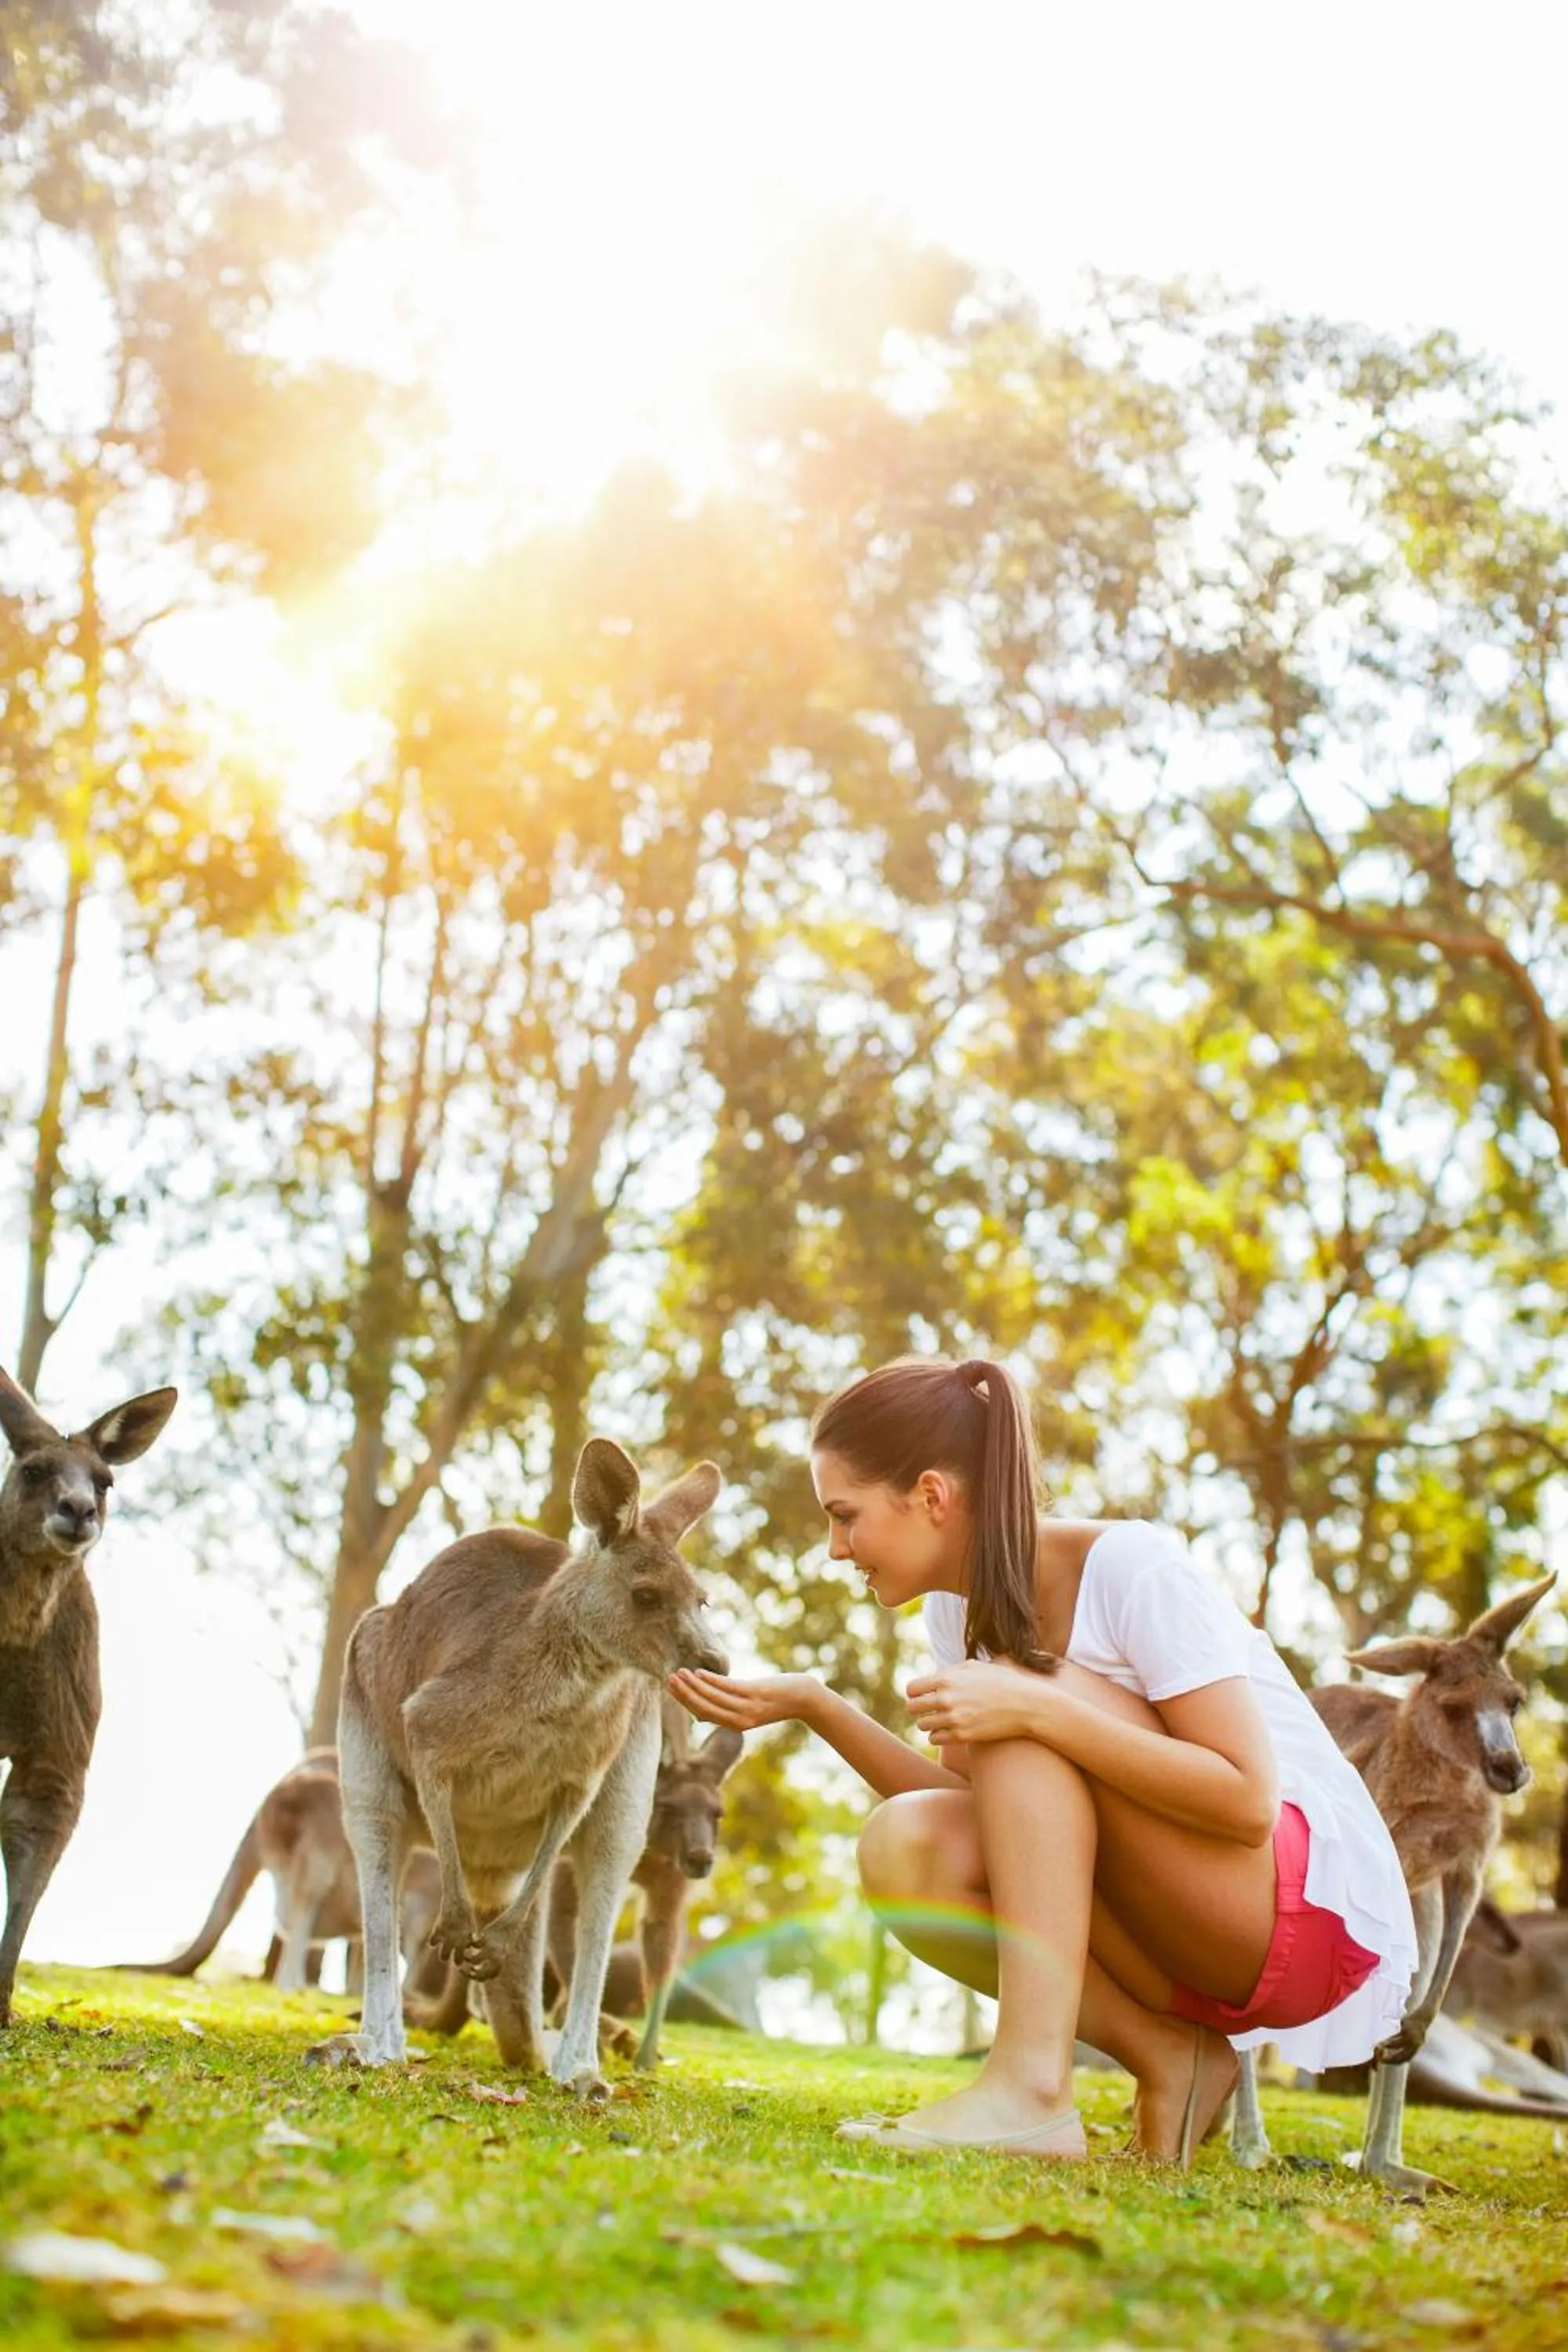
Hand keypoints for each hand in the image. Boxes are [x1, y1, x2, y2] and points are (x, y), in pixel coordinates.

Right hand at [668, 1667, 819, 1732]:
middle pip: (704, 1708)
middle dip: (684, 1694)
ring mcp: (747, 1708)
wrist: (803, 1698)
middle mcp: (739, 1720)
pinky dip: (711, 1681)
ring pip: (714, 1698)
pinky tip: (699, 1673)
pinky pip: (728, 1689)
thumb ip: (728, 1703)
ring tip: (679, 1673)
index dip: (685, 1702)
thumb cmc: (775, 1699)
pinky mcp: (756, 1695)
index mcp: (735, 1724)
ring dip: (694, 1686)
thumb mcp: (749, 1705)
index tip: (671, 1688)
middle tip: (668, 1680)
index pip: (703, 1714)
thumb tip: (707, 1699)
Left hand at [905, 1658, 1048, 1747]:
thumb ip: (952, 1671)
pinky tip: (949, 1730)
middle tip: (930, 1710)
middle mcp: (946, 1698)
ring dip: (929, 1723)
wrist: (1026, 1705)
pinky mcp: (962, 1735)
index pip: (912, 1689)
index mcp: (947, 1679)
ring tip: (942, 1720)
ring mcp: (953, 1718)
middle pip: (912, 1708)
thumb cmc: (1002, 1682)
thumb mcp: (976, 1667)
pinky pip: (934, 1739)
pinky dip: (938, 1736)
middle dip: (919, 1709)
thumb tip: (935, 1677)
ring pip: (922, 1725)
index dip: (915, 1693)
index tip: (923, 1696)